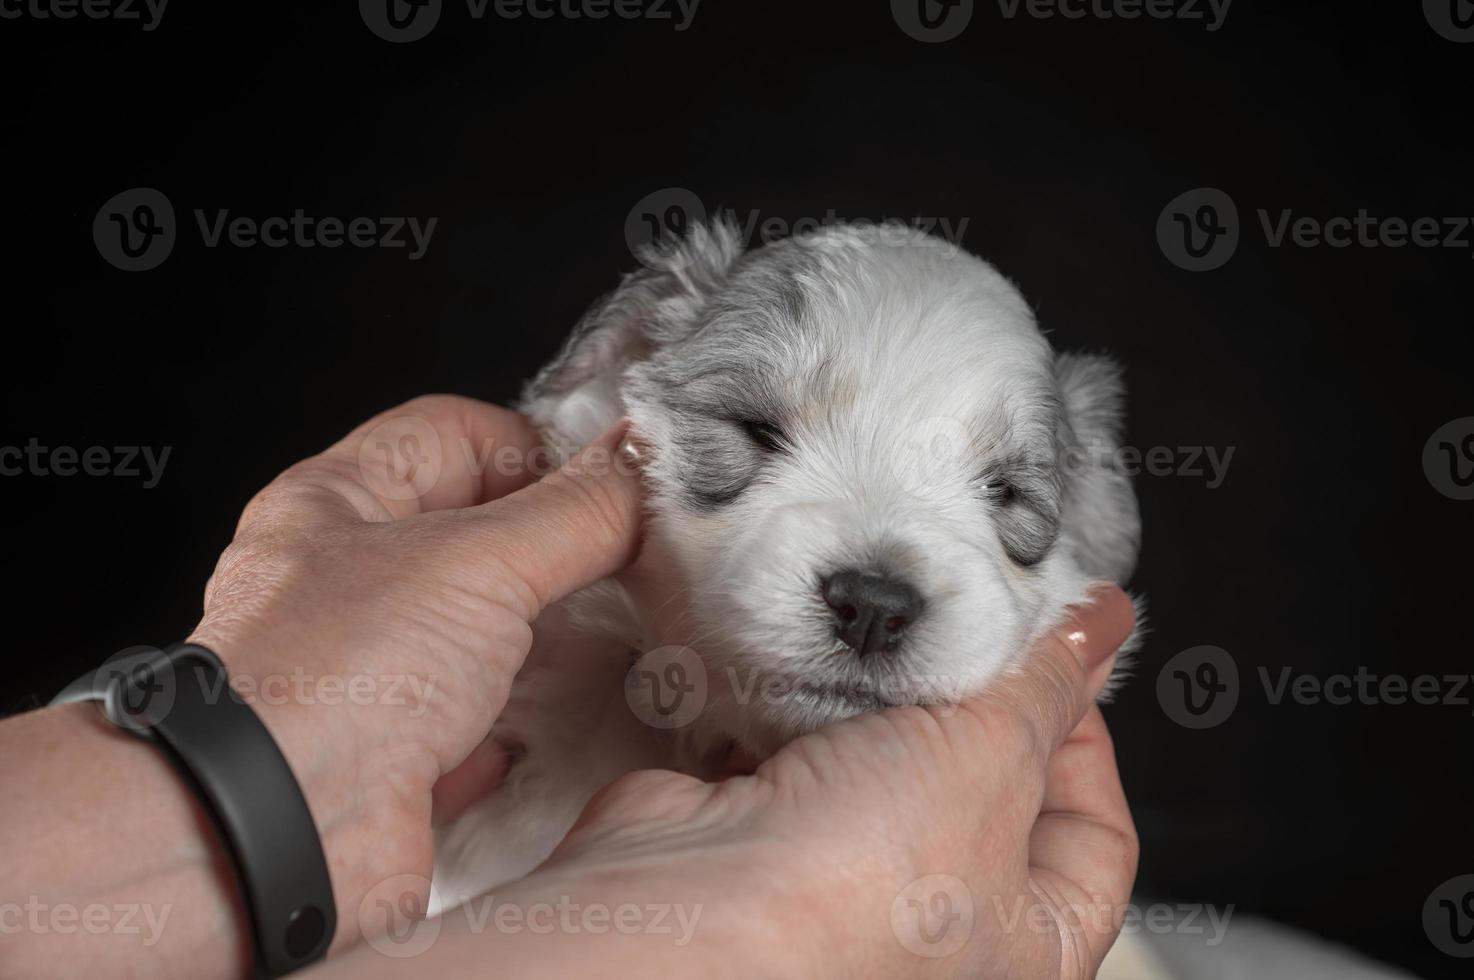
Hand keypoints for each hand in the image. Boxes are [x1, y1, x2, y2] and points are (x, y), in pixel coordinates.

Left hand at [186, 395, 643, 944]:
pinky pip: (469, 726)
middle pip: (470, 535)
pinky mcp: (390, 758)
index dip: (531, 445)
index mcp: (336, 503)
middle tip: (618, 555)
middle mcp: (343, 582)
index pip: (450, 434)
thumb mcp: (478, 562)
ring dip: (537, 642)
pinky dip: (506, 728)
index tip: (605, 477)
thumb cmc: (330, 678)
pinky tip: (531, 731)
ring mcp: (367, 672)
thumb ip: (575, 511)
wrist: (277, 835)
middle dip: (548, 548)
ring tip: (598, 638)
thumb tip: (640, 465)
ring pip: (475, 634)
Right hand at [435, 585, 1137, 979]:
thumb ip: (1044, 690)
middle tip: (974, 626)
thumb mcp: (990, 764)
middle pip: (990, 783)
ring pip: (892, 754)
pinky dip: (808, 702)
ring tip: (889, 643)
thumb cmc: (848, 896)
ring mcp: (846, 874)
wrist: (689, 903)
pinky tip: (811, 670)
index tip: (1065, 655)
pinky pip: (808, 744)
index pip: (1096, 833)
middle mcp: (937, 921)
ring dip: (885, 696)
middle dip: (976, 702)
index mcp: (1027, 946)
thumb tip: (1096, 633)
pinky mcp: (768, 827)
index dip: (1089, 734)